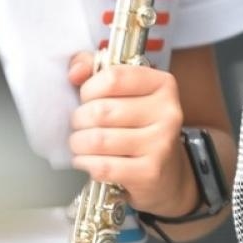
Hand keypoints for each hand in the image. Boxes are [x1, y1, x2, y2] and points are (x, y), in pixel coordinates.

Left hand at [68, 51, 194, 217]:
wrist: (166, 172)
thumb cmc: (138, 126)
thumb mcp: (124, 92)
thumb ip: (95, 70)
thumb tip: (75, 71)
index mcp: (162, 84)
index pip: (113, 77)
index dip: (89, 88)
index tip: (87, 98)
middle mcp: (167, 112)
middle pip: (102, 110)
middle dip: (79, 120)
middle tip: (79, 125)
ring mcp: (161, 143)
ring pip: (98, 140)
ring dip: (79, 144)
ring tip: (80, 144)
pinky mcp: (150, 172)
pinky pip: (103, 166)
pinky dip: (85, 164)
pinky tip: (86, 162)